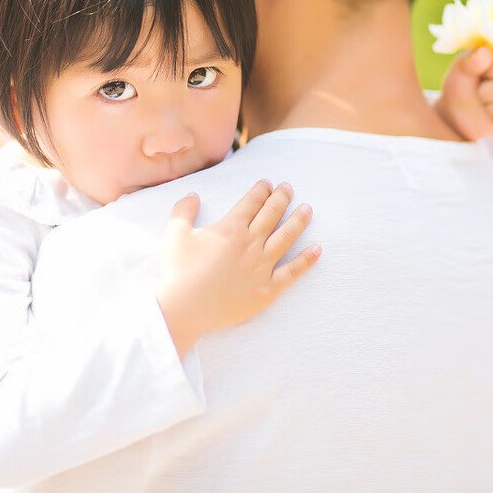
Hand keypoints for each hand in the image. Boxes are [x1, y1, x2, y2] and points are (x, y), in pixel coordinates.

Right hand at [155, 180, 319, 356]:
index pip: (252, 201)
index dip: (261, 190)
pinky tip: (317, 250)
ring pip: (286, 238)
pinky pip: (292, 273)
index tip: (267, 183)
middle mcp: (250, 243)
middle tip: (288, 188)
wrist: (184, 308)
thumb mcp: (175, 234)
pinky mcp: (266, 290)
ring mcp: (261, 266)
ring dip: (298, 221)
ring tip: (307, 209)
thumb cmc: (178, 271)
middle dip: (281, 198)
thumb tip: (193, 195)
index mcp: (231, 228)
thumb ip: (184, 210)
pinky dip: (306, 261)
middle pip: (272, 214)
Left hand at [436, 44, 492, 139]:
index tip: (479, 75)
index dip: (491, 69)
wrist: (458, 116)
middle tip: (477, 94)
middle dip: (487, 93)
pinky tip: (492, 117)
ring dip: (492, 108)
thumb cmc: (460, 87)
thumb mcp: (459, 73)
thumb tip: (486, 51)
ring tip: (483, 105)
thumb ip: (471, 62)